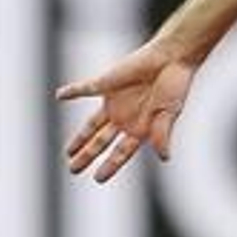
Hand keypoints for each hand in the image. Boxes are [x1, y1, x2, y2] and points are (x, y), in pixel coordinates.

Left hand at [57, 40, 196, 181]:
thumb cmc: (175, 86)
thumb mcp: (169, 113)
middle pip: (101, 142)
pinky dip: (73, 92)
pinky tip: (60, 95)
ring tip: (68, 152)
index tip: (98, 178)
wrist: (172, 57)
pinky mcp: (107, 83)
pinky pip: (86, 89)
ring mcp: (114, 101)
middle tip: (73, 169)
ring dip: (80, 138)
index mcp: (140, 128)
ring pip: (92, 125)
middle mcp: (125, 118)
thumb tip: (164, 157)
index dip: (110, 165)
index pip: (121, 152)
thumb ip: (162, 134)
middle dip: (87, 156)